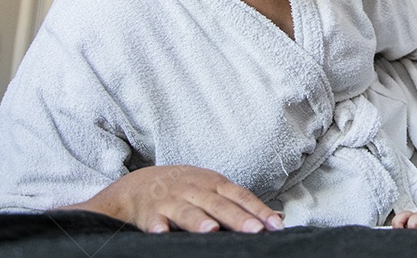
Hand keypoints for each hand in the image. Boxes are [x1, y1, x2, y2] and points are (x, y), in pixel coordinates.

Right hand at [62, 165, 284, 233]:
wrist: (140, 184)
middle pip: (219, 205)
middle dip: (238, 218)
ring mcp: (172, 200)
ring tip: (212, 230)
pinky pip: (153, 221)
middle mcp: (195, 190)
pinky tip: (162, 234)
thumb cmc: (185, 189)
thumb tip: (276, 218)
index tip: (276, 225)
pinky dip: (157, 227)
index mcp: (214, 184)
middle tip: (255, 231)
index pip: (241, 197)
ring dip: (199, 221)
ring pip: (187, 211)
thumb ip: (240, 205)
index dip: (259, 210)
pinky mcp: (150, 213)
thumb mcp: (213, 190)